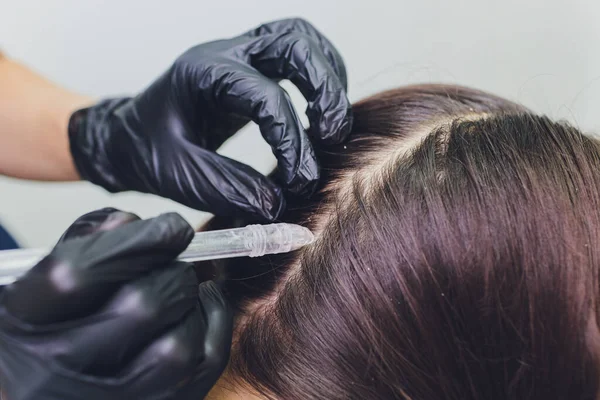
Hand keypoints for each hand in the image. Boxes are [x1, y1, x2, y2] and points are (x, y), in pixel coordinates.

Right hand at [0, 209, 232, 399]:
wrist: (48, 382)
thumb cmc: (49, 323)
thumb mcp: (44, 278)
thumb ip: (86, 242)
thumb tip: (131, 223)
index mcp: (23, 322)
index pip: (79, 274)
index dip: (137, 241)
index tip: (171, 227)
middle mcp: (59, 370)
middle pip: (140, 308)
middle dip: (173, 271)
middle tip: (175, 261)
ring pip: (177, 347)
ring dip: (192, 305)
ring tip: (183, 288)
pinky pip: (203, 366)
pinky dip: (213, 326)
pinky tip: (198, 309)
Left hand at [68, 18, 351, 220]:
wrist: (129, 135)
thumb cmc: (146, 150)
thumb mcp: (178, 175)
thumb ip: (227, 189)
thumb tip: (277, 205)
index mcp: (203, 75)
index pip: (264, 96)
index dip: (291, 141)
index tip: (299, 181)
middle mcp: (226, 54)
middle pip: (293, 43)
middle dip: (323, 89)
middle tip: (330, 137)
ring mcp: (241, 55)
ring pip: (300, 38)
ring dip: (328, 75)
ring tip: (331, 124)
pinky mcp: (253, 68)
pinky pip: (297, 51)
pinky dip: (321, 74)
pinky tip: (321, 111)